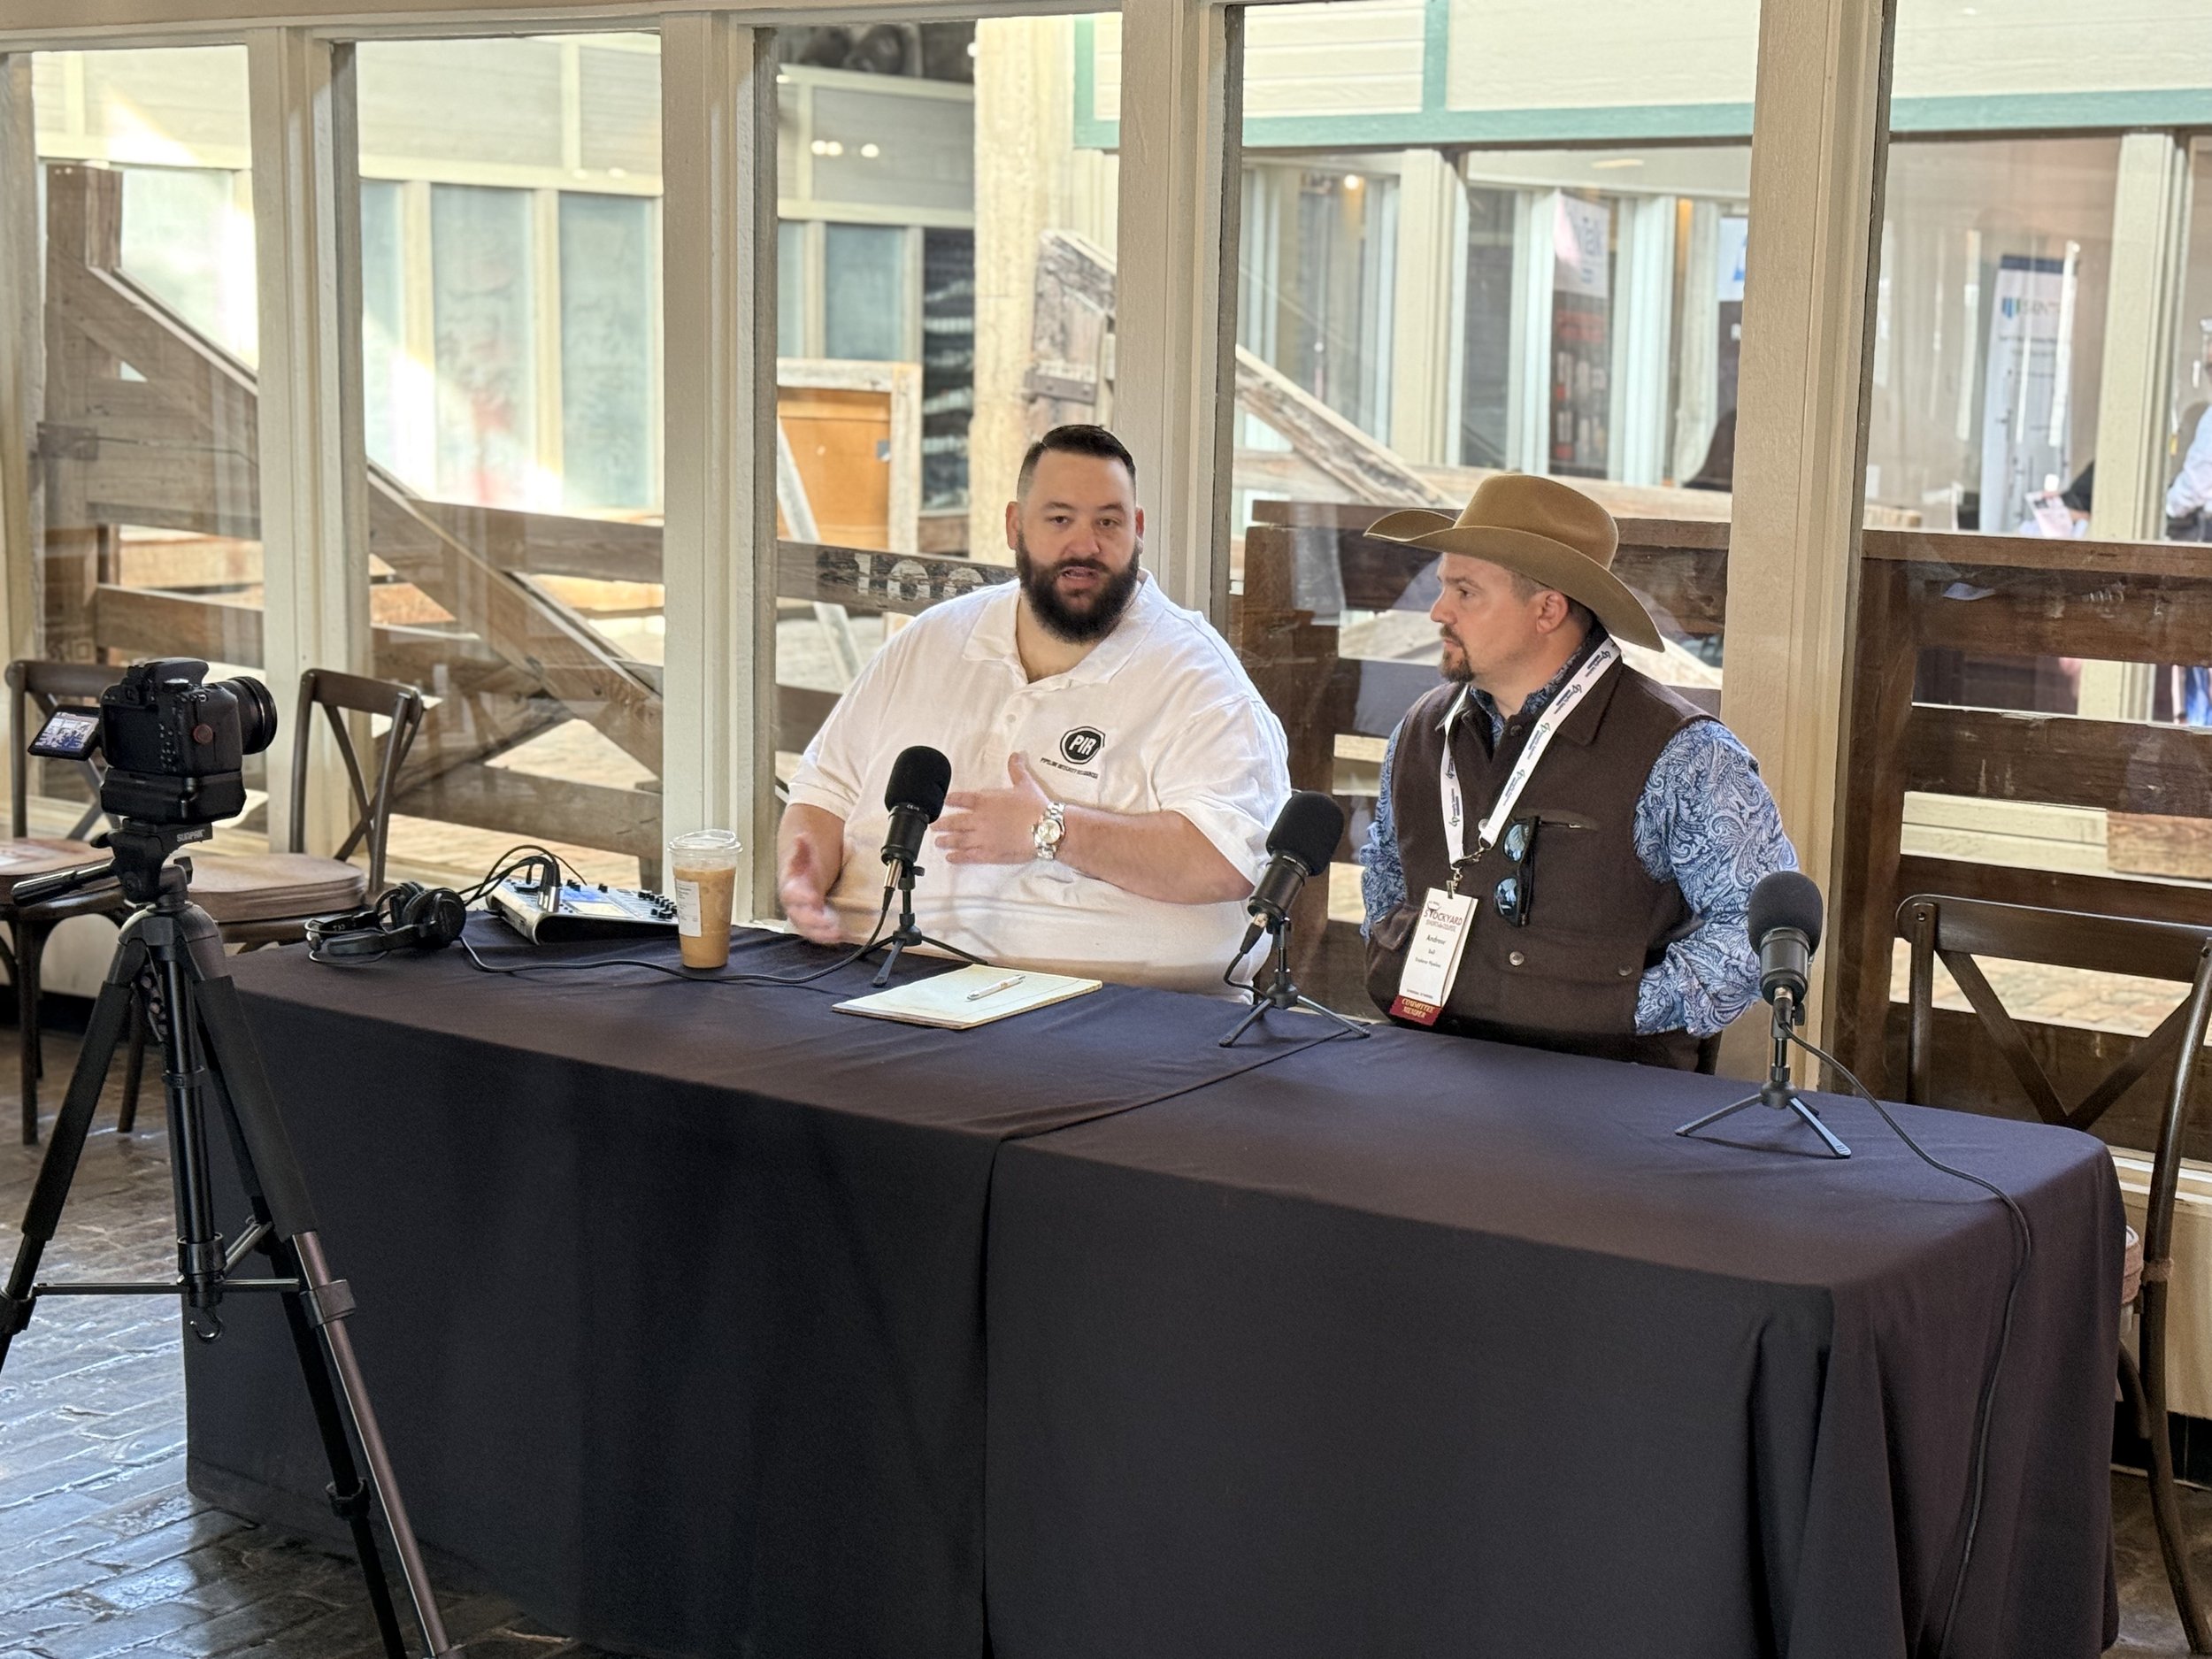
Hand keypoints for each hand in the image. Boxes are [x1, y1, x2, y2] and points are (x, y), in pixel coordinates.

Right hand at [777, 840, 842, 943]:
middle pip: (798, 916)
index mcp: (790, 885)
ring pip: (807, 928)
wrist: (803, 869)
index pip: (791, 893)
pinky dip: (826, 936)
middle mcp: (794, 903)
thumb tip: (801, 837)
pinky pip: (817, 932)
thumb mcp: (804, 852)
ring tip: (836, 933)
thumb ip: (803, 846)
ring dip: (821, 933)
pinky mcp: (814, 920)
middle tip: (827, 921)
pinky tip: (839, 936)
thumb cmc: (804, 863)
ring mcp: (803, 913)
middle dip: (813, 920)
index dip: (801, 896)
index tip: (813, 898)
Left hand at [937, 753, 1053, 865]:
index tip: (943, 802)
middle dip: (942, 824)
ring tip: (938, 842)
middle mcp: (980, 819)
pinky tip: (950, 858)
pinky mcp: (989, 854)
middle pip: (955, 822)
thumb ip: (1016, 769)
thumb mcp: (1026, 783)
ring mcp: (983, 838)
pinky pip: (968, 856)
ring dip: (946, 841)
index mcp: (986, 801)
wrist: (1046, 829)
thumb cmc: (1036, 806)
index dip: (950, 800)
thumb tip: (1016, 754)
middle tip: (934, 826)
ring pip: (958, 840)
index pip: (962, 799)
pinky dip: (957, 857)